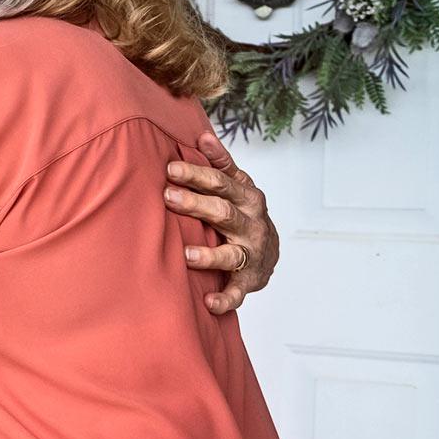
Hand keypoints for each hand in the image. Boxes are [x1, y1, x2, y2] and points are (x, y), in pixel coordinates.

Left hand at [164, 131, 279, 314]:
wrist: (270, 252)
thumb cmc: (244, 212)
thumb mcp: (238, 185)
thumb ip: (221, 163)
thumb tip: (202, 135)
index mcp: (247, 197)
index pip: (221, 182)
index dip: (197, 175)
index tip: (171, 168)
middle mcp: (252, 224)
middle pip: (222, 211)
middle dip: (195, 204)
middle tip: (168, 196)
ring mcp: (252, 253)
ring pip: (230, 254)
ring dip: (209, 255)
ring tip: (186, 254)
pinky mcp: (249, 280)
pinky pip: (238, 291)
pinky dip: (225, 298)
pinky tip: (209, 303)